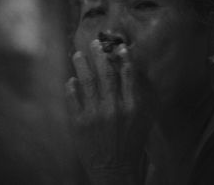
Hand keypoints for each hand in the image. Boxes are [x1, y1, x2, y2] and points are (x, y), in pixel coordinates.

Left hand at [66, 40, 150, 183]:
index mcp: (132, 106)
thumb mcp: (143, 120)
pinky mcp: (79, 123)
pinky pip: (73, 99)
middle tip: (94, 42)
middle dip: (99, 55)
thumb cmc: (131, 144)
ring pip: (87, 81)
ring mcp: (95, 114)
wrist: (114, 169)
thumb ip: (139, 97)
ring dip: (81, 65)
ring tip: (77, 54)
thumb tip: (131, 72)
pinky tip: (71, 80)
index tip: (119, 47)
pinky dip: (71, 87)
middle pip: (105, 73)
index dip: (123, 57)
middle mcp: (114, 107)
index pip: (128, 75)